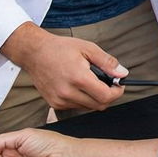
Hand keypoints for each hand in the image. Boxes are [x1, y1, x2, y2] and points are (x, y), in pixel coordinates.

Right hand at [0, 23, 125, 111]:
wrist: (34, 53)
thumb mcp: (88, 48)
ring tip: (90, 82)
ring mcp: (59, 100)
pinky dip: (83, 100)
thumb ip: (107, 62)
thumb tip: (122, 73)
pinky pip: (76, 107)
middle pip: (99, 105)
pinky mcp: (54, 104)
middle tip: (108, 83)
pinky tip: (79, 86)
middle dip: (108, 96)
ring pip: (88, 107)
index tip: (119, 86)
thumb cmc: (60, 48)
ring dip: (95, 98)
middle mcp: (68, 93)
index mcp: (78, 78)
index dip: (117, 92)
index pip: (106, 96)